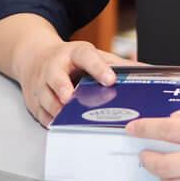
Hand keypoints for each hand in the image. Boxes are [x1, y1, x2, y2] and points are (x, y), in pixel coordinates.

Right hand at [16, 39, 137, 126]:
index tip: (110, 79)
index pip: (86, 56)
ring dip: (58, 110)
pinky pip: (41, 114)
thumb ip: (116, 63)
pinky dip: (51, 121)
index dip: (98, 67)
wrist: (35, 57)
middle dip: (64, 89)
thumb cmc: (70, 59)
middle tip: (73, 99)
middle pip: (56, 78)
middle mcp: (54, 67)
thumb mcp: (93, 54)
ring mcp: (40, 84)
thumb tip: (147, 70)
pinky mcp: (33, 100)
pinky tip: (63, 127)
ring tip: (71, 119)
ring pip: (46, 99)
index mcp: (74, 53)